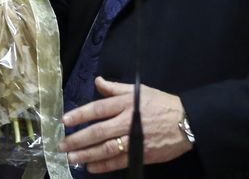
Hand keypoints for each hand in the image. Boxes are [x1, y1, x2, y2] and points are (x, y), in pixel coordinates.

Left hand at [60, 76, 192, 173]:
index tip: (65, 120)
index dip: (80, 114)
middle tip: (62, 144)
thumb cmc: (161, 104)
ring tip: (72, 158)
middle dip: (78, 138)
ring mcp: (135, 139)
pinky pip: (119, 161)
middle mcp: (128, 121)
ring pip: (106, 148)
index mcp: (127, 103)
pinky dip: (103, 166)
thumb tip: (97, 81)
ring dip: (87, 154)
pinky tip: (90, 167)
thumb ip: (115, 88)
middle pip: (98, 131)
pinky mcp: (142, 154)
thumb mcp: (139, 90)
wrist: (185, 122)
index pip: (98, 108)